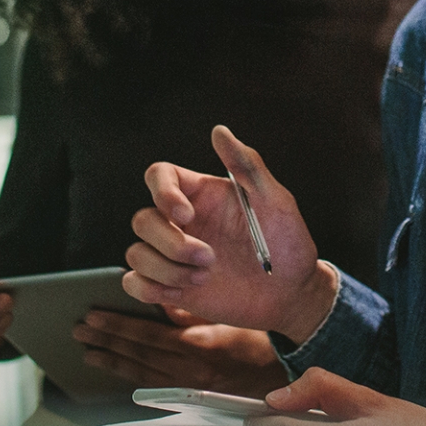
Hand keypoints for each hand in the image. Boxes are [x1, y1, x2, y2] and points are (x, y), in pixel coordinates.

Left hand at [72, 306, 289, 395]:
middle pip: (137, 356)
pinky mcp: (190, 396)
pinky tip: (115, 367)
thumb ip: (194, 312)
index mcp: (200, 348)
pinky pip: (152, 386)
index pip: (148, 337)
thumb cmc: (260, 342)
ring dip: (111, 360)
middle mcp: (190, 372)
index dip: (118, 326)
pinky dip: (130, 376)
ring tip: (88, 350)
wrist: (282, 378)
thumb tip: (161, 305)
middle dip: (106, 341)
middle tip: (80, 331)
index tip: (94, 316)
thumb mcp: (230, 319)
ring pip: (140, 373)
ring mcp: (188, 387)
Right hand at [124, 126, 334, 337]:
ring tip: (204, 278)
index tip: (186, 215)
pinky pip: (135, 283)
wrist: (291, 293)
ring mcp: (173, 256)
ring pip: (136, 254)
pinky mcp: (170, 286)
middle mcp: (181, 223)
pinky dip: (151, 289)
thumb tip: (220, 131)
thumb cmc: (287, 243)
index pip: (159, 176)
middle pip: (142, 220)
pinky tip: (184, 292)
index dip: (162, 192)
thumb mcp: (275, 201)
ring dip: (166, 270)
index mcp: (201, 195)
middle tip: (209, 259)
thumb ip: (247, 165)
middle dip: (171, 243)